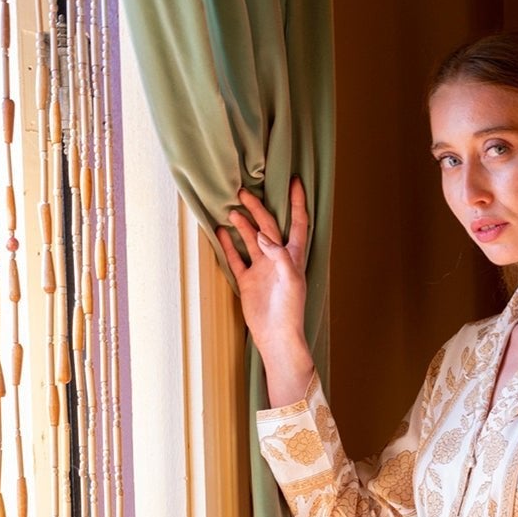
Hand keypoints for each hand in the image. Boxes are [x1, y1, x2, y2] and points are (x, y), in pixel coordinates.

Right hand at [215, 177, 310, 374]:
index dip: (297, 202)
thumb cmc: (290, 310)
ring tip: (230, 209)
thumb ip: (279, 255)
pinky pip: (236, 258)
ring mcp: (262, 269)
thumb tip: (262, 236)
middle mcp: (277, 258)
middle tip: (243, 192)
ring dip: (242, 224)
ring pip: (250, 239)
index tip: (295, 181)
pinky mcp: (248, 281)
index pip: (298, 223)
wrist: (277, 336)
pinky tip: (220, 231)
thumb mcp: (291, 279)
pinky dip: (228, 245)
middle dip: (258, 208)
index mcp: (294, 256)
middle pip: (268, 226)